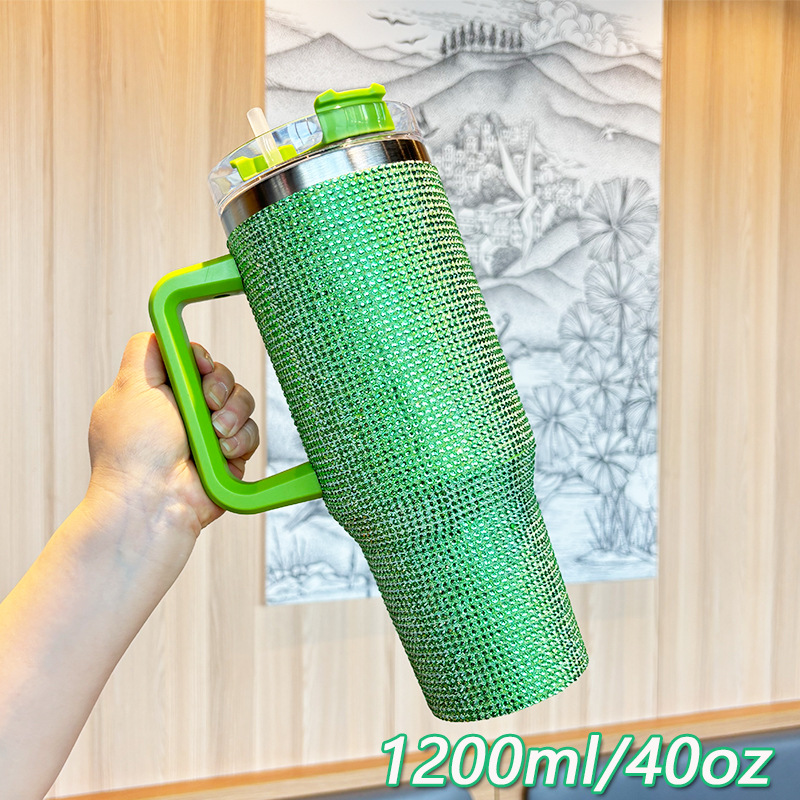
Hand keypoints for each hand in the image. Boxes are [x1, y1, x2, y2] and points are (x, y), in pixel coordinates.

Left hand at [86, 332, 258, 549]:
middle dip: (220, 387)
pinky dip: (240, 440)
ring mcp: (209, 433)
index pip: (193, 358)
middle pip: (221, 376)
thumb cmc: (135, 450)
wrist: (154, 502)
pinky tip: (223, 453)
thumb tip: (162, 330)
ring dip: (232, 415)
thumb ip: (144, 352)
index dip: (201, 358)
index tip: (199, 366)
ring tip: (215, 435)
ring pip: (241, 401)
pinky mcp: (230, 455)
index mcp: (159, 392)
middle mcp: (185, 410)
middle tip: (209, 404)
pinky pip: (251, 431)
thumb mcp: (129, 388)